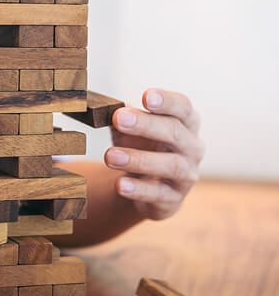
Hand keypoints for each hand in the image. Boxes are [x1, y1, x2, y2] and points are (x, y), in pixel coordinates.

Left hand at [104, 89, 204, 219]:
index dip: (167, 101)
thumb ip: (121, 118)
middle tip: (119, 118)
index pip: (183, 107)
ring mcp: (187, 175)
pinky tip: (120, 185)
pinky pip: (159, 194)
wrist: (145, 187)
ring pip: (171, 165)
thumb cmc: (140, 146)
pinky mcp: (173, 198)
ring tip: (110, 156)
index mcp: (185, 123)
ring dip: (139, 159)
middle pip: (174, 132)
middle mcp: (192, 147)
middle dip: (146, 125)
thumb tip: (103, 108)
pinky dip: (139, 190)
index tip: (146, 96)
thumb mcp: (131, 129)